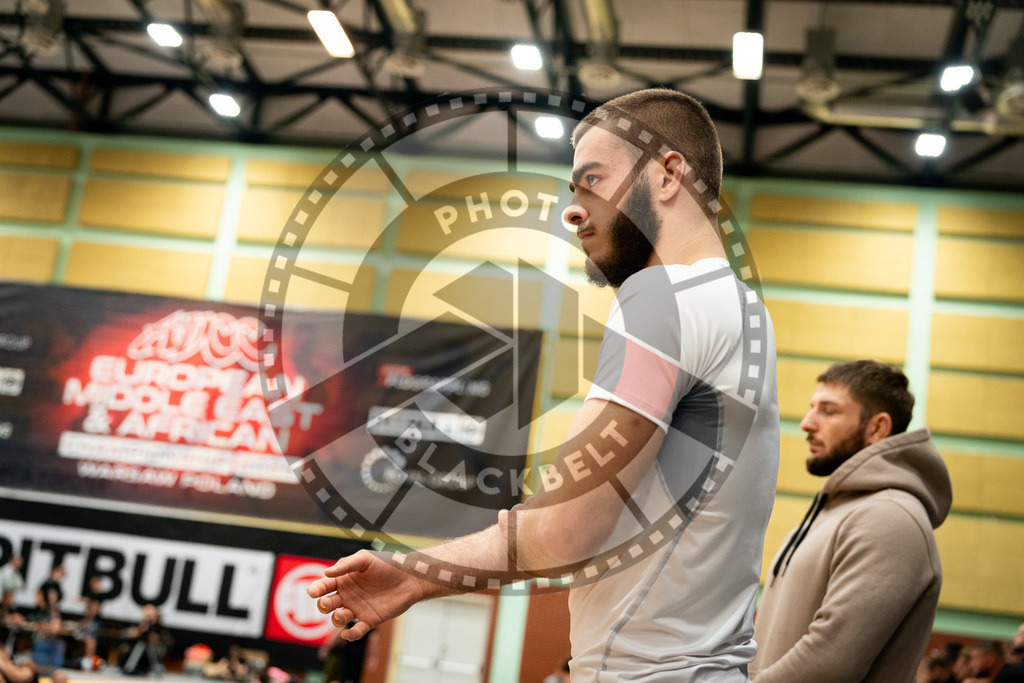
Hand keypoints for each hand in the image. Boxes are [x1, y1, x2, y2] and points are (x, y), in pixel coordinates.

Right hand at [307, 550, 425, 641]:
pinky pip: (356, 631)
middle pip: (327, 604)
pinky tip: (348, 634)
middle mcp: (347, 596)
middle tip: (326, 603)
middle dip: (323, 605)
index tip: (313, 592)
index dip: (316, 589)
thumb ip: (346, 565)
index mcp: (343, 580)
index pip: (323, 586)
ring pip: (338, 619)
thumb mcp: (365, 559)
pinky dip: (350, 635)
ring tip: (343, 614)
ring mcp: (357, 609)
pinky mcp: (370, 620)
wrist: (410, 577)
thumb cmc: (387, 564)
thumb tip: (326, 573)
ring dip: (336, 619)